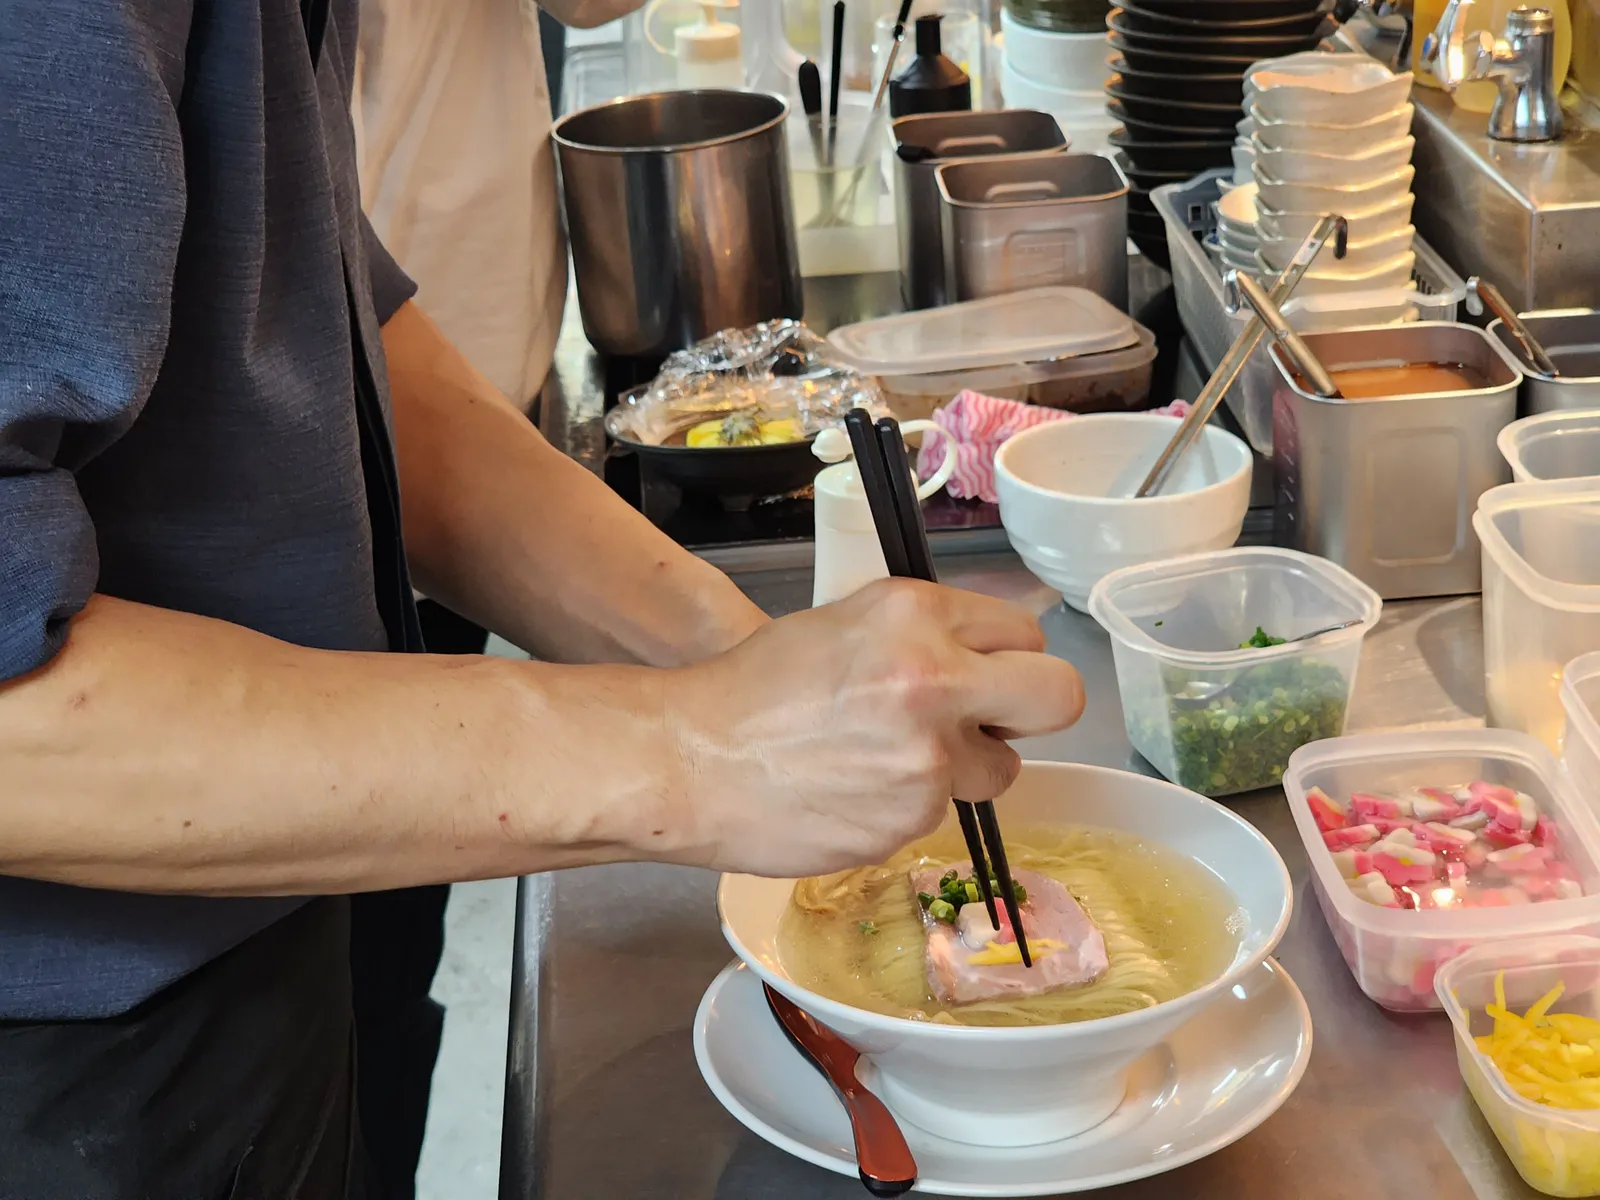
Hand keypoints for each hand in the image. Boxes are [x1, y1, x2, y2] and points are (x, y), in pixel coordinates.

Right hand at [660, 578, 1084, 876]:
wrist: (689, 761)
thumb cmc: (751, 687)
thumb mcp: (844, 625)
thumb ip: (924, 634)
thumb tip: (990, 652)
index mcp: (915, 616)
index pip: (1025, 632)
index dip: (1005, 656)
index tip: (983, 672)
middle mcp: (935, 682)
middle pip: (1058, 697)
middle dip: (1031, 709)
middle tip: (990, 719)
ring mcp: (928, 761)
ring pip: (1001, 769)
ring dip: (965, 767)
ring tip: (889, 760)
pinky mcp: (910, 822)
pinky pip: (940, 813)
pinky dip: (907, 806)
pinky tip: (852, 792)